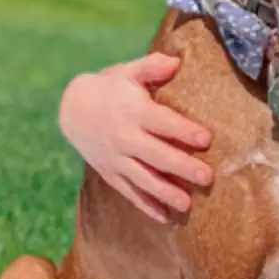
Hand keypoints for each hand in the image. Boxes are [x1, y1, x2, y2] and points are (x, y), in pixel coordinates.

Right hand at [58, 53, 213, 222]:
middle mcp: (125, 137)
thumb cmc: (111, 88)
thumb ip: (152, 66)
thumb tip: (176, 61)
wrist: (72, 109)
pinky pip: (128, 192)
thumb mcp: (128, 72)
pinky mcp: (110, 173)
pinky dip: (145, 205)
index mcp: (134, 111)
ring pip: (143, 178)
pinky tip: (164, 217)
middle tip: (207, 177)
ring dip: (165, 192)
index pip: (162, 123)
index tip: (207, 139)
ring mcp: (116, 158)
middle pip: (156, 155)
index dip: (184, 131)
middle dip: (182, 167)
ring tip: (187, 204)